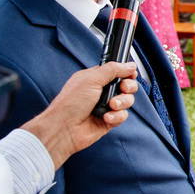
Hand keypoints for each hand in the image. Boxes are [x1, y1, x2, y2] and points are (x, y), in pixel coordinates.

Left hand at [20, 62, 137, 169]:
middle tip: (122, 89)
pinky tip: (105, 117)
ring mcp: (106, 106)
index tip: (130, 74)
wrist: (64, 128)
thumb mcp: (91, 79)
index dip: (126, 72)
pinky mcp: (110, 120)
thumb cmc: (70, 103)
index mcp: (95, 79)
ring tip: (111, 105)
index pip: (117, 72)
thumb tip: (130, 65)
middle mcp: (102, 92)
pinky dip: (116, 116)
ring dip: (122, 102)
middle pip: (127, 86)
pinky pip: (123, 116)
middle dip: (128, 87)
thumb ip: (113, 69)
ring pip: (127, 101)